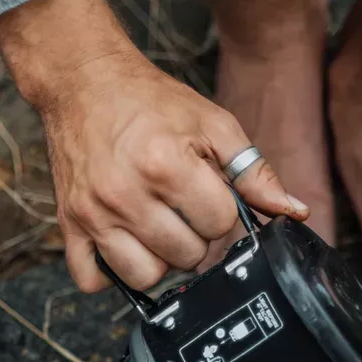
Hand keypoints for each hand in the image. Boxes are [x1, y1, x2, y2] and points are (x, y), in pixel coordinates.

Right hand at [0, 0, 307, 291]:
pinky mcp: (69, 223)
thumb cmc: (150, 101)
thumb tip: (292, 211)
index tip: (207, 191)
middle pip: (188, 257)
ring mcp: (93, 213)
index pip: (220, 225)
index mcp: (166, 165)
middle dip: (195, 234)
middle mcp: (125, 193)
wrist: (83, 81)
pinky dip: (112, 271)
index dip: (221, 210)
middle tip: (183, 206)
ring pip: (145, 277)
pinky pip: (93, 280)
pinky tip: (125, 243)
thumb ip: (254, 172)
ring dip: (160, 259)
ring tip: (158, 227)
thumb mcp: (212, 123)